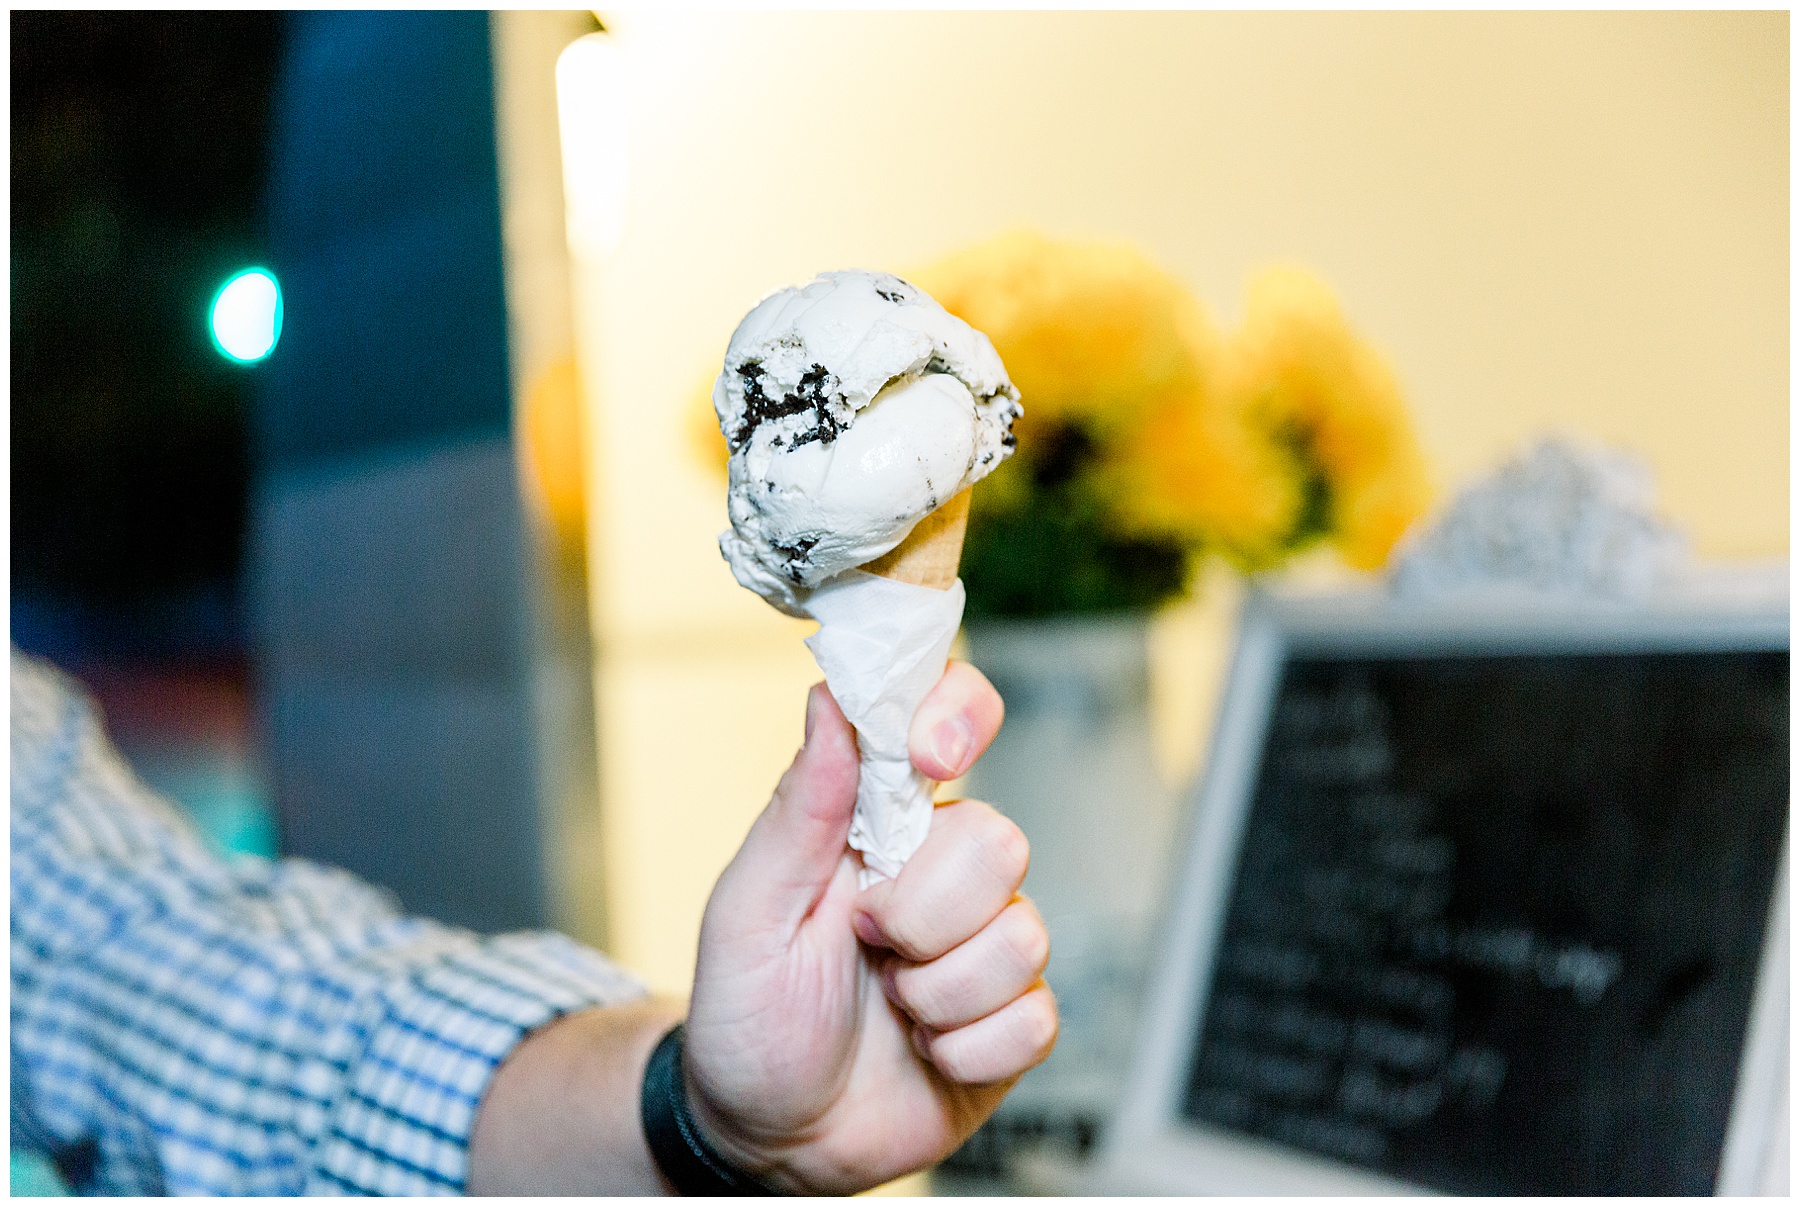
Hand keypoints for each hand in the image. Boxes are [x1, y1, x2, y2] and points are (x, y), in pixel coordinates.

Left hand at [682, 661, 1056, 1193]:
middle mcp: (943, 874)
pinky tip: (924, 1052)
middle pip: (999, 840)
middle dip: (924, 910)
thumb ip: (800, 809)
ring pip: (1022, 935)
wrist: (768, 1136)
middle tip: (868, 941)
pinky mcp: (1012, 1024)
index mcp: (879, 825)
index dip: (958, 717)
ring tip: (890, 1006)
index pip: (949, 724)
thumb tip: (828, 700)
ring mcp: (984, 948)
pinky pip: (1033, 1019)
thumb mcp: (748, 910)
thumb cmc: (748, 1014)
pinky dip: (966, 1050)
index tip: (931, 757)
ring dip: (937, 992)